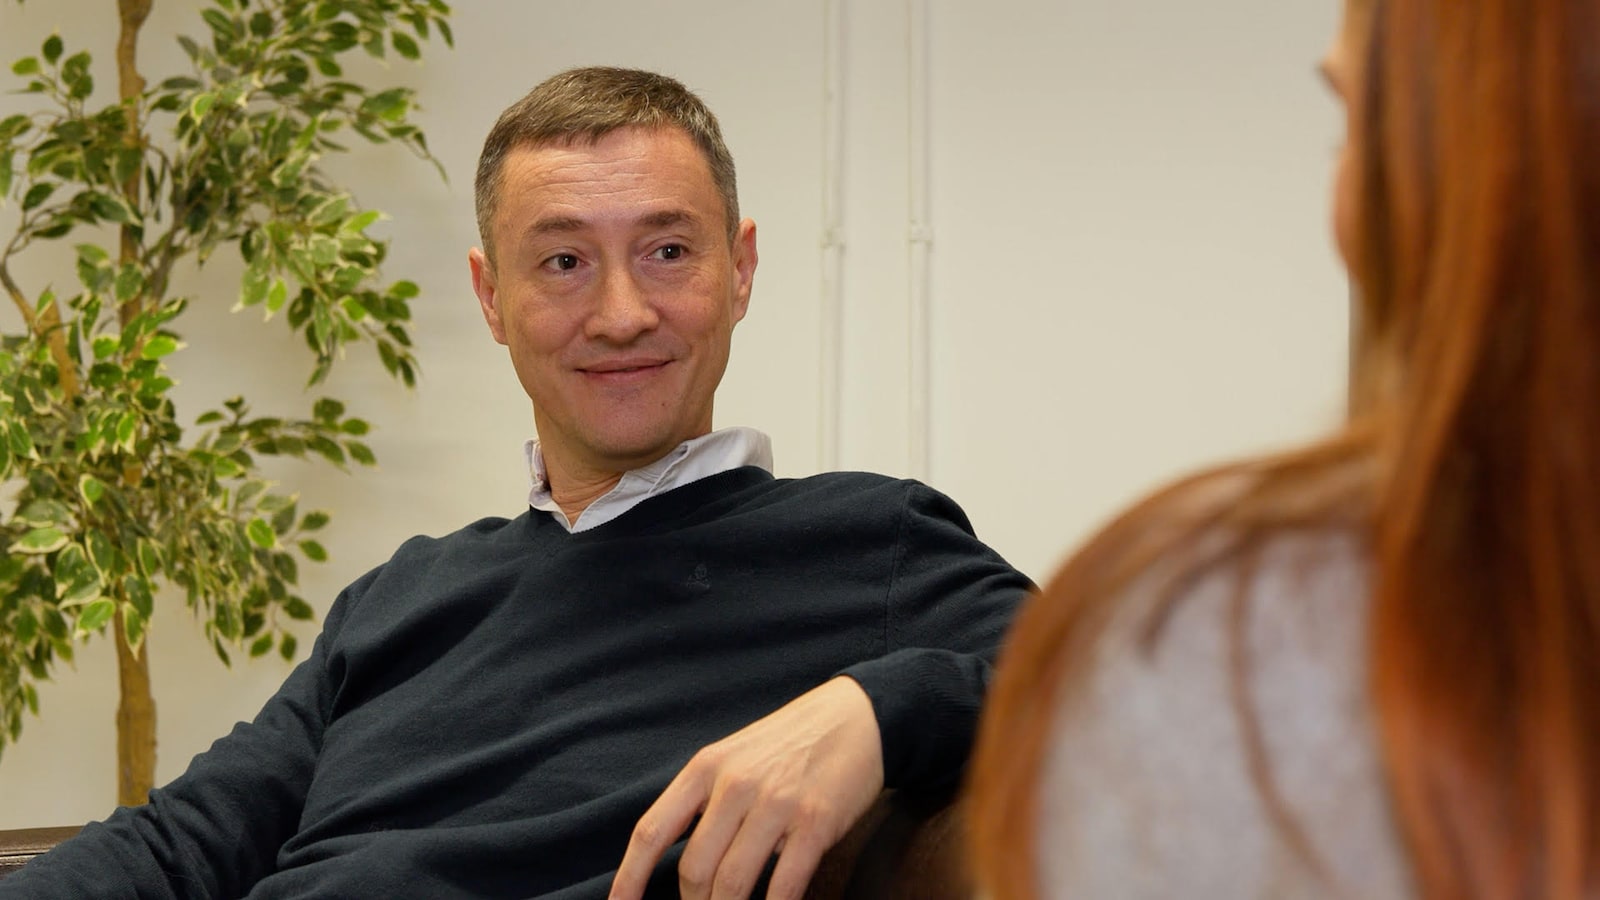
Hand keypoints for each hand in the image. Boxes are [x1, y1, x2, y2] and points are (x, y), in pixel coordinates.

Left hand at [608, 676, 884, 899]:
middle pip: (694, 869)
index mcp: (705, 768)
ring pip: (732, 882)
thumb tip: (678, 864)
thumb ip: (703, 802)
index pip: (652, 832)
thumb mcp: (733, 757)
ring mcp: (777, 804)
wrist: (856, 717)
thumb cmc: (788, 745)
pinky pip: (785, 885)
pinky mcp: (816, 822)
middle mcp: (735, 785)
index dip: (629, 879)